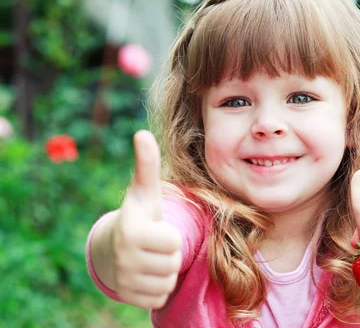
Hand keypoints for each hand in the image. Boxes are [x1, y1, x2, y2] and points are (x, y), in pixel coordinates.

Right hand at [112, 130, 181, 308]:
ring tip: (151, 258)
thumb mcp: (144, 192)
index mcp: (130, 230)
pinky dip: (158, 288)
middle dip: (170, 254)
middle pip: (173, 263)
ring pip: (168, 281)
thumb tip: (142, 132)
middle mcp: (123, 257)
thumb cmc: (139, 215)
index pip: (174, 241)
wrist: (114, 249)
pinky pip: (160, 297)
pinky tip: (146, 275)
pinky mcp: (128, 298)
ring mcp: (123, 280)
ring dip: (165, 272)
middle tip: (154, 246)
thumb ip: (147, 165)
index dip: (171, 235)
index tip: (155, 229)